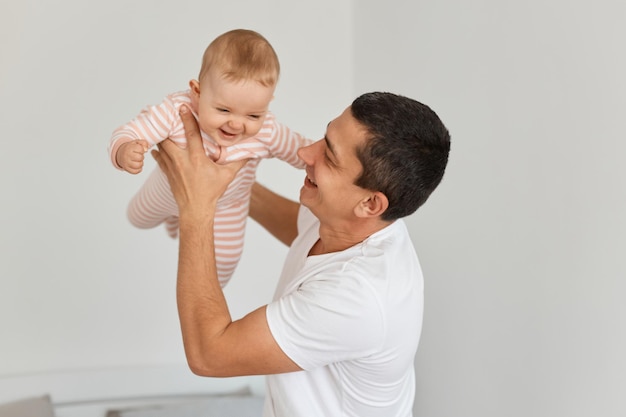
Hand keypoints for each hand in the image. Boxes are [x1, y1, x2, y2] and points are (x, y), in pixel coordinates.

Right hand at [117, 140, 148, 173]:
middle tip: (138, 155)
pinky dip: (138, 169)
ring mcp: (126, 163)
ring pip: (139, 165)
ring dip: (140, 163)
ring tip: (138, 160)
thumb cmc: (131, 148)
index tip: (139, 150)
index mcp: (129, 148)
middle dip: (141, 156)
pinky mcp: (126, 169)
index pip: (140, 149)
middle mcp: (126, 155)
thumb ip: (144, 143)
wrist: (121, 154)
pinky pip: (136, 171)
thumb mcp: (136, 142)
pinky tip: (136, 165)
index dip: (142, 150)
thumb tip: (146, 150)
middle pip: (140, 158)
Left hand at [151, 105, 246, 219]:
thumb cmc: (211, 192)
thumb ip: (238, 162)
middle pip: (168, 138)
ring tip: (163, 128)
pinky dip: (157, 151)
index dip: (187, 119)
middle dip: (167, 126)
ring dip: (162, 137)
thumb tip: (251, 153)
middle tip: (166, 115)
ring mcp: (172, 167)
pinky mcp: (167, 173)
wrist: (196, 209)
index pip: (191, 134)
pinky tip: (158, 146)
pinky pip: (159, 158)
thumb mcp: (227, 176)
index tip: (182, 107)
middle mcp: (182, 161)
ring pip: (161, 146)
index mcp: (197, 159)